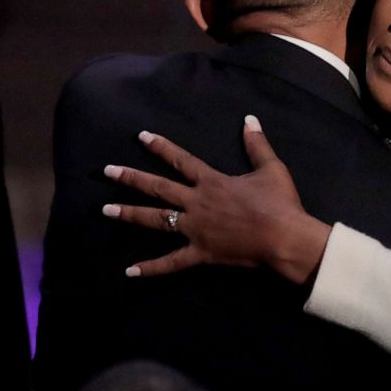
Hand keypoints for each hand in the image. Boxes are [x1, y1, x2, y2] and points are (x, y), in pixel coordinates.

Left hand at [102, 115, 331, 283]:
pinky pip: (172, 262)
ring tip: (106, 210)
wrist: (284, 237)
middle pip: (158, 187)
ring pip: (156, 219)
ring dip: (130, 214)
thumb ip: (257, 144)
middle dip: (130, 178)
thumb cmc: (279, 203)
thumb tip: (249, 119)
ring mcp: (196, 228)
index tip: (141, 136)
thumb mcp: (271, 168)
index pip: (181, 160)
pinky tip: (130, 271)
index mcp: (212, 182)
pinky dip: (151, 268)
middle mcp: (197, 202)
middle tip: (107, 171)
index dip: (161, 147)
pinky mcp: (200, 252)